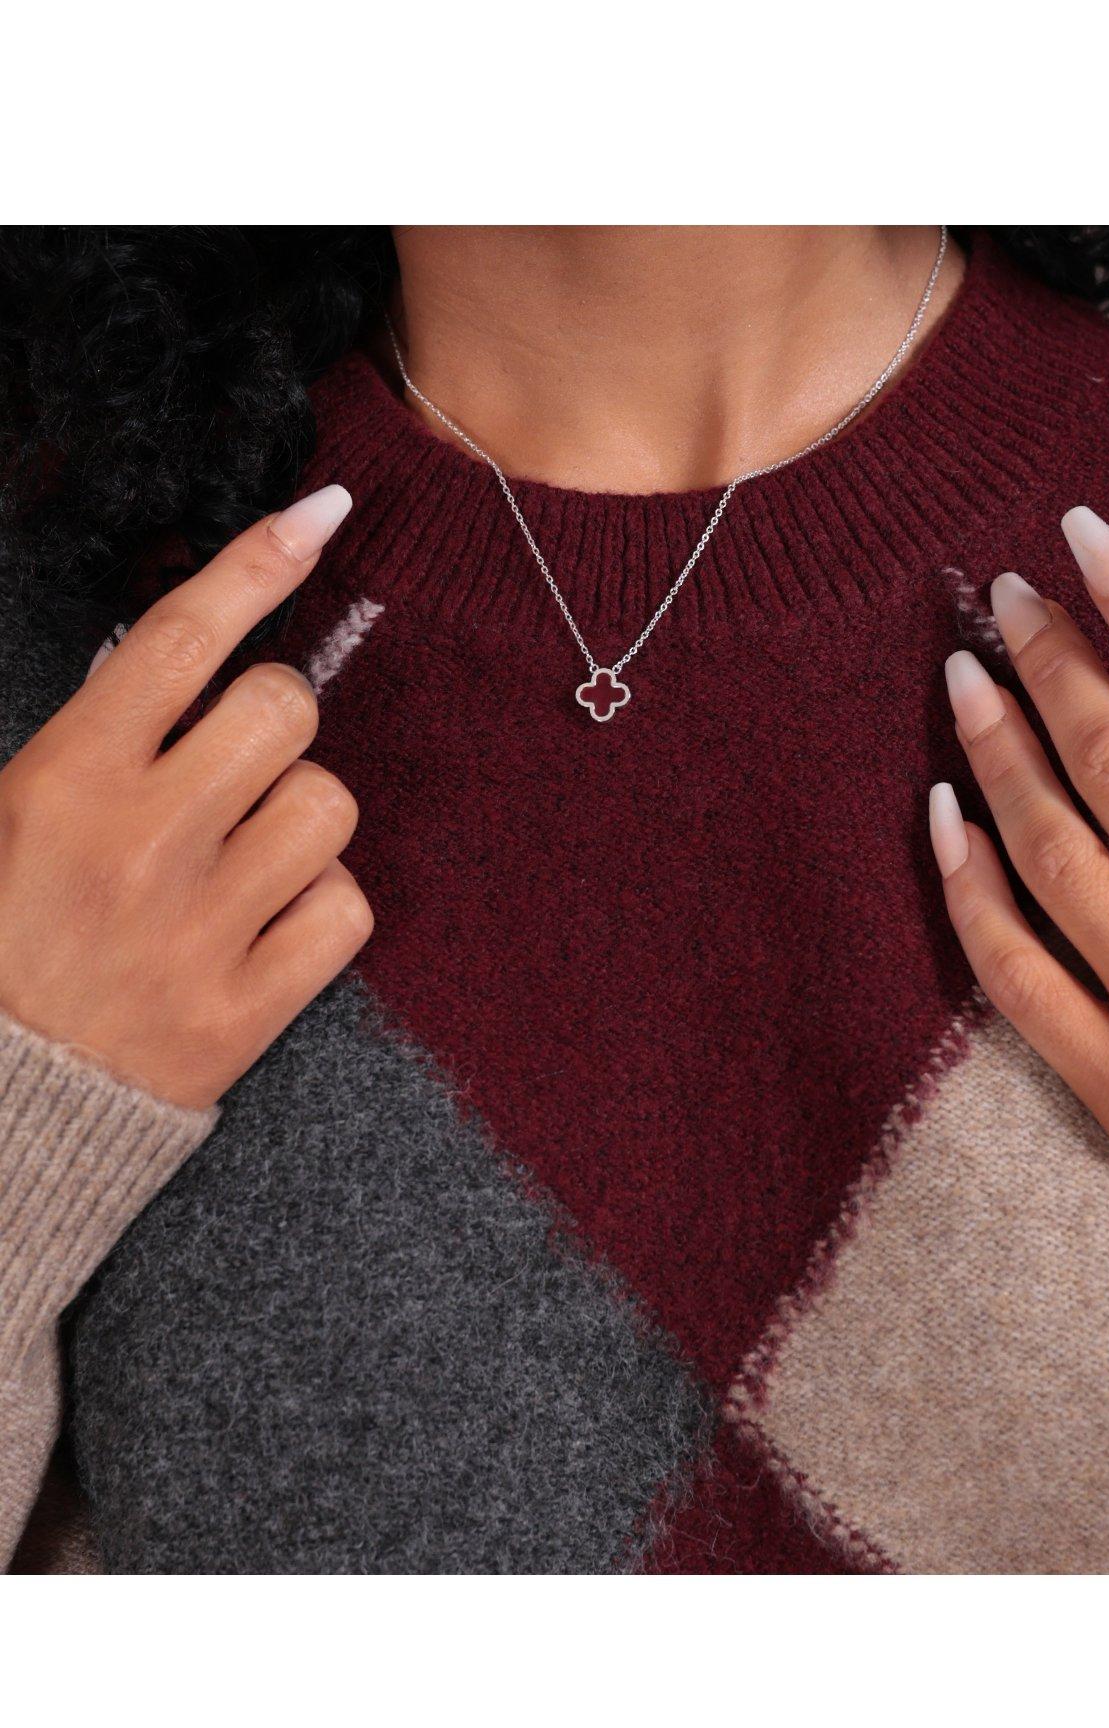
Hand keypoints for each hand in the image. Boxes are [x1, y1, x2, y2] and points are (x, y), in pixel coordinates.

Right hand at [0, 485, 371, 1109]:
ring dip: (302, 816)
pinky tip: (269, 922)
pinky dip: (321, 907)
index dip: (256, 563)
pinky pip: (348, 908)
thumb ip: (99, 739)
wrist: (0, 1104)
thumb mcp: (9, 814)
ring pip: (330, 804)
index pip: (180, 638)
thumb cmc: (2, 939)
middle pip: (286, 709)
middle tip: (235, 766)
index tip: (317, 516)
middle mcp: (141, 841)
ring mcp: (201, 927)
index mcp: (65, 780)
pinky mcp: (249, 1007)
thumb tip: (189, 667)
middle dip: (274, 721)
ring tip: (247, 854)